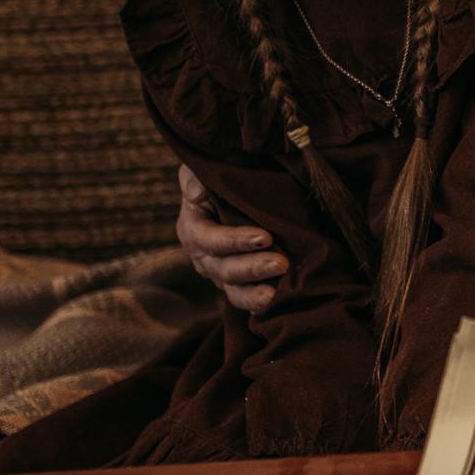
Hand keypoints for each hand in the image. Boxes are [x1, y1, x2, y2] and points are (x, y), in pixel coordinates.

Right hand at [176, 163, 284, 311]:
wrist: (239, 189)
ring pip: (234, 289)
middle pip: (224, 268)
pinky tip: (277, 303)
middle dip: (252, 267)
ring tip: (275, 295)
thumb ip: (196, 178)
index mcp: (193, 227)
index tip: (265, 237)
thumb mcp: (203, 170)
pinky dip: (258, 304)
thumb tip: (195, 192)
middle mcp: (203, 256)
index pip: (209, 239)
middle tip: (281, 263)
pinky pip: (245, 297)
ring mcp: (221, 273)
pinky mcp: (238, 283)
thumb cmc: (222, 175)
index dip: (234, 241)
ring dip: (254, 294)